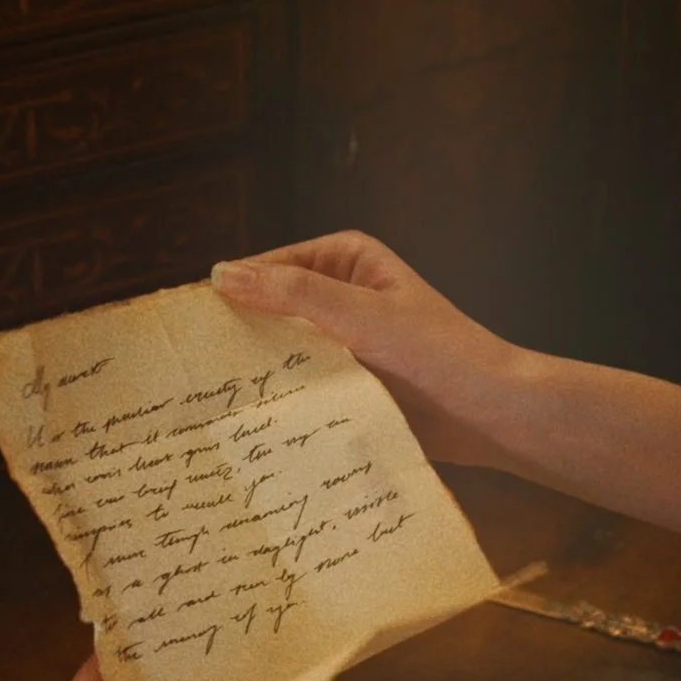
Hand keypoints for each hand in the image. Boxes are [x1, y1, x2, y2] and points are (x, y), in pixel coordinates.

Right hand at [211, 231, 523, 467]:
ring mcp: (345, 342)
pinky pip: (304, 386)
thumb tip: (224, 275)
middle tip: (188, 364)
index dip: (232, 290)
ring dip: (259, 371)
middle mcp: (343, 296)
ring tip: (210, 397)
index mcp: (347, 260)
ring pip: (286, 350)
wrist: (492, 414)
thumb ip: (295, 295)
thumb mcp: (363, 315)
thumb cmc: (441, 354)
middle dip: (239, 333)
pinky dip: (282, 398)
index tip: (188, 319)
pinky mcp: (350, 384)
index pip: (271, 267)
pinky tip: (252, 420)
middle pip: (273, 309)